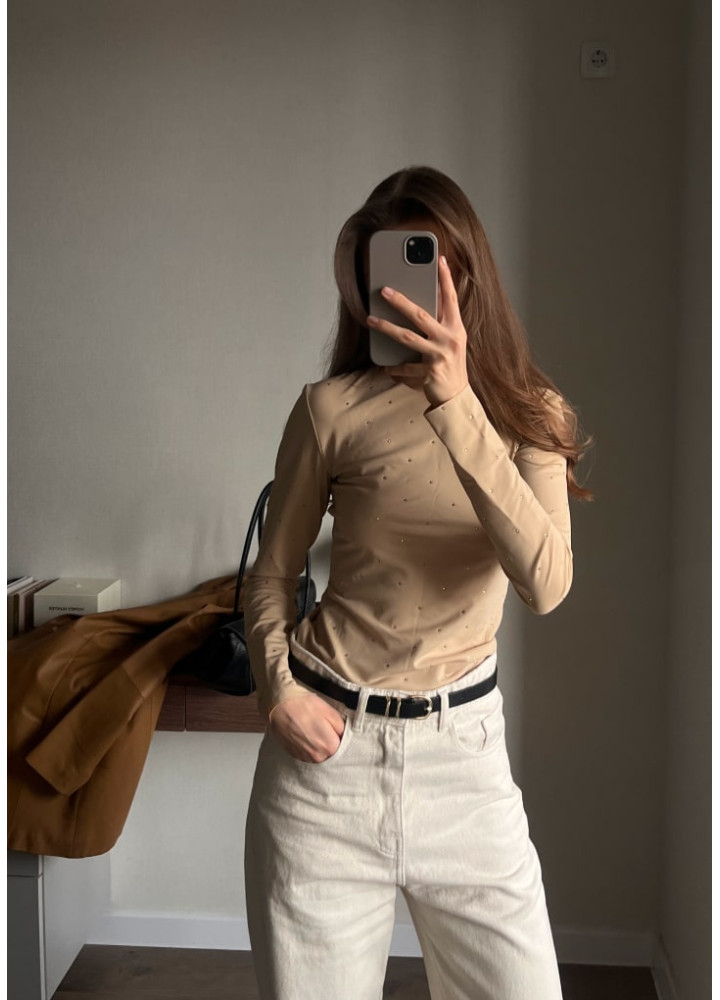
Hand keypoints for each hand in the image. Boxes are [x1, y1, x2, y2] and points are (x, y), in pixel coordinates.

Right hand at [268, 692, 346, 762]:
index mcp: (330, 746)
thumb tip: (344, 735)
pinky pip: (307, 754)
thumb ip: (341, 727)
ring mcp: (304, 757)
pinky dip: (308, 746)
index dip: (339, 735)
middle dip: (329, 741)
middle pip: (331, 752)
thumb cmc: (304, 705)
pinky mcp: (294, 755)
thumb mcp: (329, 711)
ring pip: (319, 754)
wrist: (279, 705)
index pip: (343, 746)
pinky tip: (304, 733)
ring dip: (318, 745)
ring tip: (311, 729)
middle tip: (323, 727)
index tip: (334, 728)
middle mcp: (317, 757)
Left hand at [366, 254, 468, 406]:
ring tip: (370, 319)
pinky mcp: (430, 373)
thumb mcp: (450, 341)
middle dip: (401, 301)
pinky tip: (385, 366)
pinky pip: (405, 367)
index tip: (440, 260)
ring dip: (386, 327)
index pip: (451, 298)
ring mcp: (439, 356)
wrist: (457, 397)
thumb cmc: (450, 364)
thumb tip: (420, 301)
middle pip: (421, 315)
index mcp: (456, 328)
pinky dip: (394, 367)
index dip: (446, 278)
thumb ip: (440, 322)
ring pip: (407, 338)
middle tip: (383, 290)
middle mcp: (450, 339)